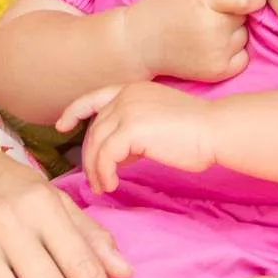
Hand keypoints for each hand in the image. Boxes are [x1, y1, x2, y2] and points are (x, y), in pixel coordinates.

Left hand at [62, 82, 217, 193]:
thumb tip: (122, 153)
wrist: (215, 129)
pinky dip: (104, 172)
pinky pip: (105, 156)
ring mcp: (126, 110)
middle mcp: (124, 95)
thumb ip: (136, 131)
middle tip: (93, 179)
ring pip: (96, 143)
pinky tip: (112, 184)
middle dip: (89, 155)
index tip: (62, 125)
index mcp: (132, 89)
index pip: (93, 97)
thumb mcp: (159, 123)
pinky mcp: (130, 129)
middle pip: (93, 128)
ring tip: (103, 187)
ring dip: (95, 169)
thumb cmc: (196, 132)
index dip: (74, 111)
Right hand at [125, 0, 265, 81]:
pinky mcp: (218, 71)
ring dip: (234, 30)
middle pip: (247, 15)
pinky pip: (243, 56)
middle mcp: (213, 29)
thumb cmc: (158, 7)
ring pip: (246, 35)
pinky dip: (234, 51)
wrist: (136, 45)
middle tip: (212, 10)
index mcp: (204, 1)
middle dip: (236, 10)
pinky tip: (212, 44)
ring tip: (208, 27)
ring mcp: (216, 53)